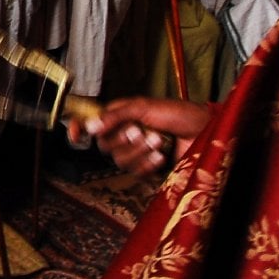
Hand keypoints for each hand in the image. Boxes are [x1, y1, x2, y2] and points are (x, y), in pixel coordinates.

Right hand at [67, 97, 209, 174]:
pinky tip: (162, 155)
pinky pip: (136, 171)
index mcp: (120, 117)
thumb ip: (115, 115)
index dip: (79, 128)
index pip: (92, 124)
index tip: (74, 134)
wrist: (204, 132)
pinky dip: (148, 163)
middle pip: (104, 145)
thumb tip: (90, 126)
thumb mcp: (144, 106)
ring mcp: (136, 153)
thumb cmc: (178, 113)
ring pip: (120, 160)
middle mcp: (124, 135)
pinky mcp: (148, 169)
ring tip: (159, 140)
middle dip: (123, 138)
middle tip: (140, 130)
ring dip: (139, 150)